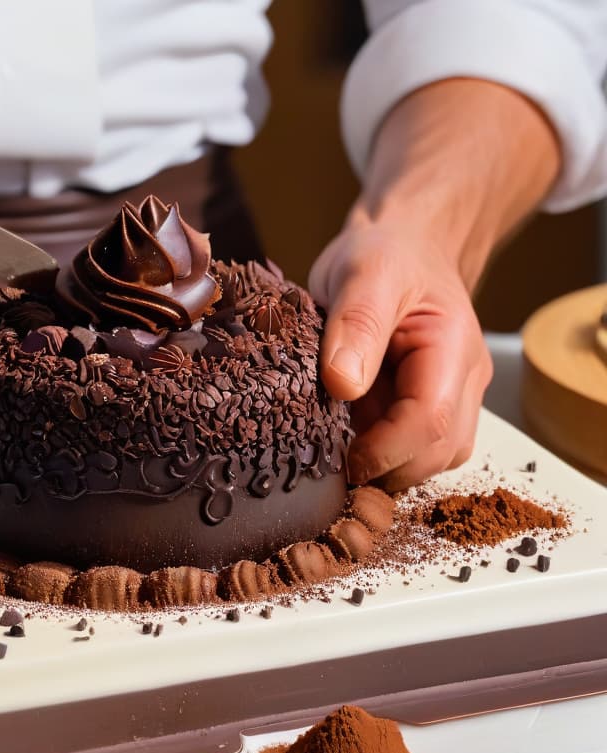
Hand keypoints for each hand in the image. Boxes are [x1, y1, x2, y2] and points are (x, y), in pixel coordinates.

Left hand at [309, 222, 492, 490]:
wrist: (403, 243)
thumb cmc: (387, 253)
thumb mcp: (363, 274)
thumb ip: (356, 325)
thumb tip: (343, 384)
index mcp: (452, 347)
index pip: (431, 422)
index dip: (385, 451)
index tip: (342, 456)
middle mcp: (461, 379)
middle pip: (437, 452)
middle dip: (386, 468)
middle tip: (332, 463)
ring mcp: (448, 395)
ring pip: (428, 458)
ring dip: (384, 465)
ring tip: (337, 450)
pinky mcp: (424, 403)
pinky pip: (410, 446)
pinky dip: (380, 454)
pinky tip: (345, 439)